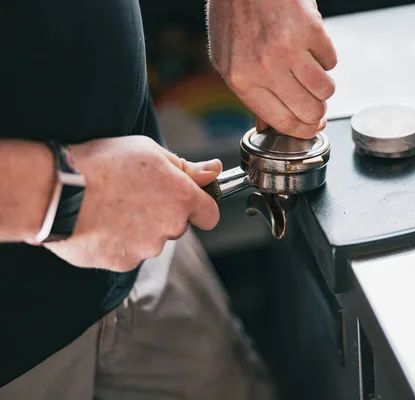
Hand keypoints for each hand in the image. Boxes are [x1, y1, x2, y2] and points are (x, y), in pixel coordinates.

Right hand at [42, 136, 221, 271]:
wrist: (59, 191)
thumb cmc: (103, 164)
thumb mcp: (150, 152)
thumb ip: (187, 167)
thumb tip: (214, 170)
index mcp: (182, 199)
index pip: (210, 215)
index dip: (200, 208)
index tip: (188, 202)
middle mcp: (170, 228)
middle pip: (177, 227)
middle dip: (163, 214)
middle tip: (135, 195)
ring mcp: (147, 248)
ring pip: (152, 241)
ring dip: (139, 229)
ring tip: (112, 207)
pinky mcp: (123, 263)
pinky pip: (128, 254)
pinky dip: (118, 242)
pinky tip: (101, 223)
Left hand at [206, 0, 336, 138]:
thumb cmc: (233, 13)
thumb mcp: (227, 58)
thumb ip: (250, 91)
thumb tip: (271, 121)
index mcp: (242, 80)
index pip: (283, 122)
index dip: (304, 131)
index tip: (313, 128)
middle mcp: (264, 69)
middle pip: (308, 111)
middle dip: (318, 112)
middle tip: (318, 103)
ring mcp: (288, 49)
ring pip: (325, 89)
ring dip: (324, 85)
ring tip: (312, 71)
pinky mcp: (309, 30)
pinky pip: (331, 60)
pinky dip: (326, 56)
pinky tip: (311, 46)